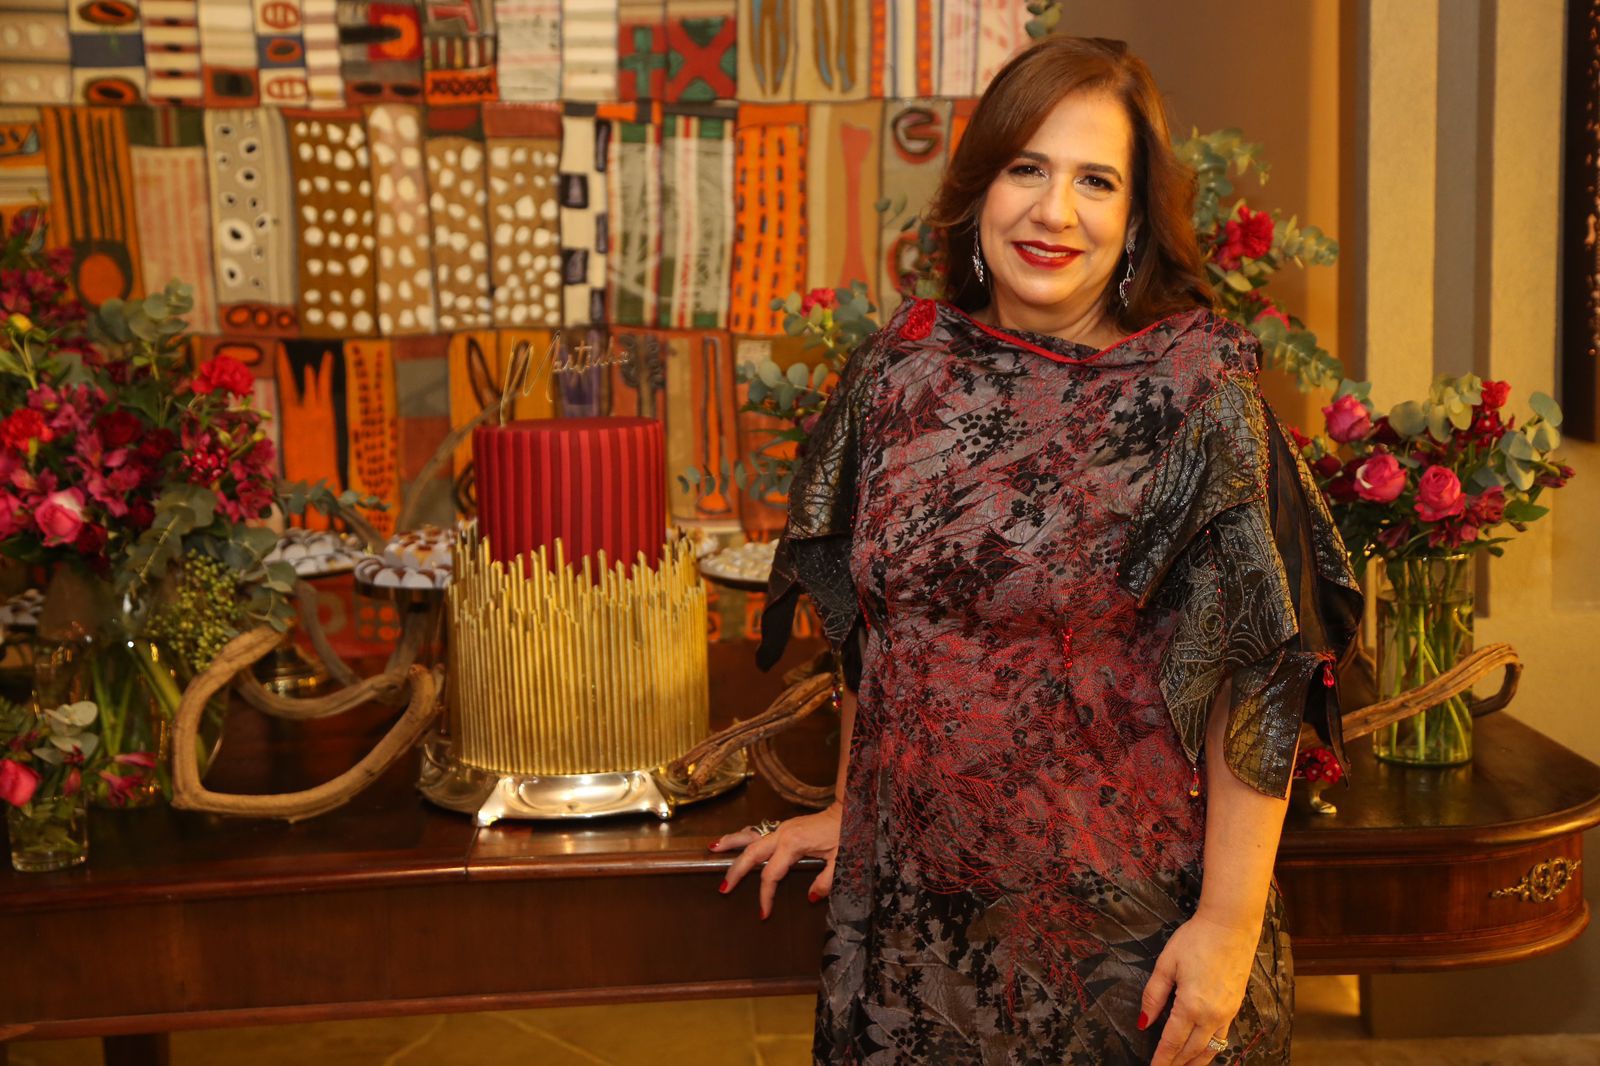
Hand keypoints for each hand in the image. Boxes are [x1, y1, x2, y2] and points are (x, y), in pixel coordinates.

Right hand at [710, 803, 841, 919]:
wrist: (848, 810)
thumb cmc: (846, 834)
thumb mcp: (841, 860)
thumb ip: (826, 881)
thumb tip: (810, 898)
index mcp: (793, 845)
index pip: (771, 875)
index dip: (766, 896)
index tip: (764, 913)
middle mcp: (782, 834)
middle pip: (751, 854)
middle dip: (736, 871)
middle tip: (723, 888)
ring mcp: (781, 828)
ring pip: (749, 836)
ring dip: (731, 843)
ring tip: (712, 848)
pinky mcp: (784, 826)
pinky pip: (757, 832)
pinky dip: (742, 836)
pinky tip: (733, 840)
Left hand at [1140, 911, 1259, 1065]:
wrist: (1231, 925)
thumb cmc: (1196, 939)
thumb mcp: (1167, 964)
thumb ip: (1153, 996)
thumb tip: (1143, 1022)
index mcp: (1191, 1005)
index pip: (1172, 1041)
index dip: (1161, 1059)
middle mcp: (1212, 1015)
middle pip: (1192, 1050)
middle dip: (1177, 1064)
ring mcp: (1227, 1013)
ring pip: (1211, 1048)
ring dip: (1195, 1062)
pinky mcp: (1236, 1007)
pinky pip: (1222, 1037)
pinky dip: (1211, 1049)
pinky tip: (1202, 1051)